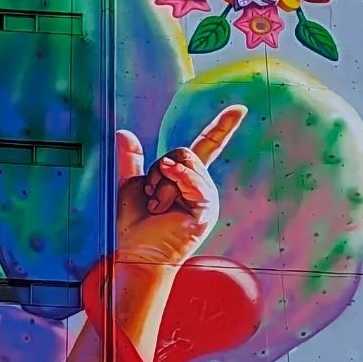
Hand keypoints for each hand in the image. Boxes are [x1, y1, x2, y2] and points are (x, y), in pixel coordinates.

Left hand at [115, 106, 246, 267]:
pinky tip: (164, 197)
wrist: (138, 252)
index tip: (238, 109)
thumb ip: (130, 159)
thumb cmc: (136, 224)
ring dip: (160, 183)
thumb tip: (124, 132)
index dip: (222, 127)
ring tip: (156, 206)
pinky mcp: (207, 210)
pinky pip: (195, 182)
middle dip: (158, 170)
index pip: (207, 145)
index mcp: (186, 177)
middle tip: (150, 196)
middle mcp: (200, 185)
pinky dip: (178, 180)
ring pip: (184, 164)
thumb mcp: (131, 184)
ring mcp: (206, 197)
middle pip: (183, 151)